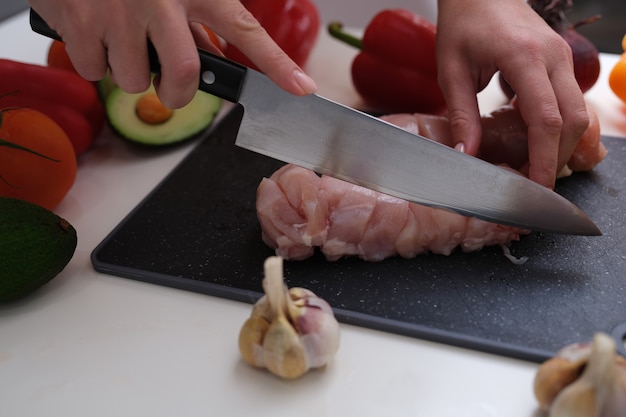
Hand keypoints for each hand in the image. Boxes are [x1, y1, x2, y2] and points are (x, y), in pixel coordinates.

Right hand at [28, 0, 317, 108]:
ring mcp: (118, 10)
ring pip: (133, 80)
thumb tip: (213, 61)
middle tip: (169, 85)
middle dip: (176, 93)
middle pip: (185, 75)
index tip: (302, 89)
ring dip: (127, 71)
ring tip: (118, 38)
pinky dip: (93, 60)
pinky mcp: (79, 20)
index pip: (245, 30)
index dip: (276, 63)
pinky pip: (93, 70)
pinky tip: (92, 31)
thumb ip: (196, 21)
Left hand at [436, 0, 588, 187]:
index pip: (546, 119)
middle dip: (556, 158)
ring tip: (533, 167)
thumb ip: (461, 115)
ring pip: (579, 113)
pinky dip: (559, 127)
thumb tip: (466, 155)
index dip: (544, 159)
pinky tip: (535, 142)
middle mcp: (553, 57)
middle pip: (572, 121)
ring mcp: (562, 58)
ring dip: (561, 145)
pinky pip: (571, 101)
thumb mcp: (451, 71)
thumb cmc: (463, 25)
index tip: (535, 187)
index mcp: (524, 58)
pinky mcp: (561, 61)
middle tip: (532, 184)